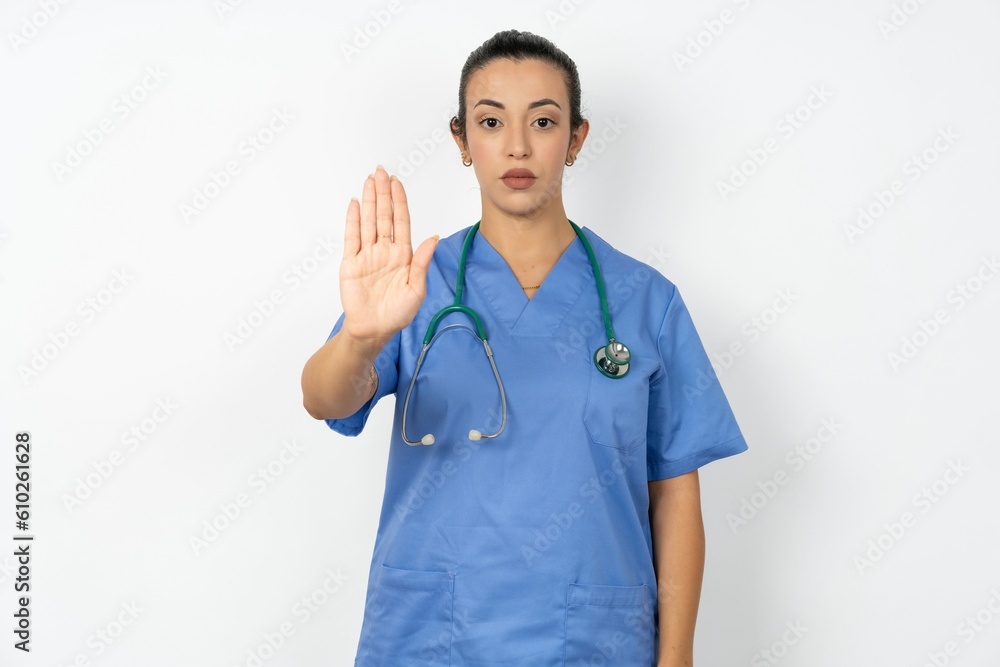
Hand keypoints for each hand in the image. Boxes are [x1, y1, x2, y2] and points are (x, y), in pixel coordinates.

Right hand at [339, 165, 438, 342]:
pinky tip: (356, 203)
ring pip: (369, 221)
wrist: (373, 330)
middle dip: (383, 193)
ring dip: (369, 201)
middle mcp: (385, 251)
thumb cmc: (397, 313)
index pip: (401, 222)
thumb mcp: (416, 289)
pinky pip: (352, 237)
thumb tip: (434, 237)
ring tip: (369, 180)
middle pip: (384, 216)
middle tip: (381, 171)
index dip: (399, 201)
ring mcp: (367, 255)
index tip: (397, 183)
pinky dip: (353, 219)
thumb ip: (422, 262)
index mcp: (403, 256)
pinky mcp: (351, 262)